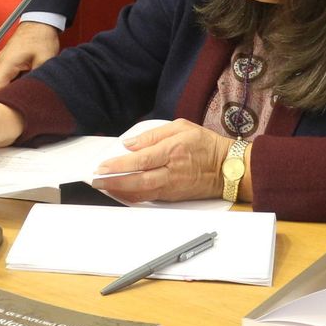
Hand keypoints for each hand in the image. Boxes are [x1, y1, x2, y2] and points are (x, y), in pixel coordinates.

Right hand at [0, 22, 60, 92]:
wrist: (40, 21)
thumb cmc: (41, 37)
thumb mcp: (45, 60)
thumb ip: (37, 78)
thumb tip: (37, 94)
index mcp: (7, 63)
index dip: (2, 99)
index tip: (13, 105)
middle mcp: (1, 62)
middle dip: (11, 94)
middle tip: (26, 99)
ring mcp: (4, 60)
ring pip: (5, 81)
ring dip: (16, 85)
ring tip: (30, 85)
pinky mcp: (9, 59)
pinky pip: (9, 74)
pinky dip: (17, 78)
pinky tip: (29, 77)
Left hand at [91, 119, 233, 203]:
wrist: (228, 168)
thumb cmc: (206, 144)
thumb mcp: (181, 127)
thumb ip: (154, 135)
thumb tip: (130, 144)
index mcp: (173, 151)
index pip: (141, 160)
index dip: (119, 165)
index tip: (103, 166)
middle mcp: (172, 172)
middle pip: (138, 182)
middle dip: (114, 183)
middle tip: (96, 181)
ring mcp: (173, 187)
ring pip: (142, 194)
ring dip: (120, 192)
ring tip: (104, 186)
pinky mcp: (174, 197)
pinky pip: (150, 198)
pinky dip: (133, 196)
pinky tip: (122, 192)